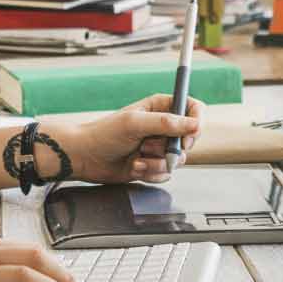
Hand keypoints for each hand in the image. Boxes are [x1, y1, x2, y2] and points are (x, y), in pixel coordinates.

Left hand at [55, 94, 203, 185]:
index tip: (190, 135)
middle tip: (151, 147)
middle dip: (172, 148)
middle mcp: (162, 126)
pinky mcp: (153, 165)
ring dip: (156, 163)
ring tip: (136, 157)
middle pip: (190, 138)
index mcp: (160, 107)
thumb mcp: (135, 123)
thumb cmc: (104, 134)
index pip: (193, 108)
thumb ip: (166, 123)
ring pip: (178, 160)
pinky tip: (134, 167)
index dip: (197, 122)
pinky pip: (166, 174)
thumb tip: (195, 125)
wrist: (85, 158)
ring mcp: (158, 147)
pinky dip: (150, 173)